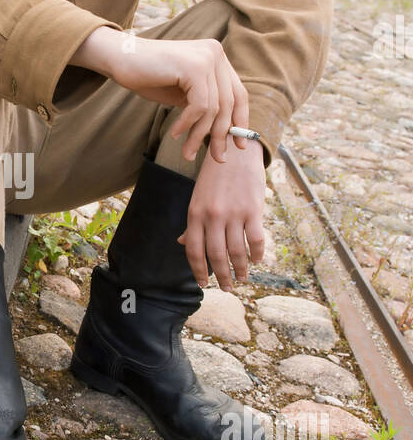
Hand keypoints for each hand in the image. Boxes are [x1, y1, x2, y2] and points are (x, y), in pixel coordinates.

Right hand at [107, 36, 250, 163]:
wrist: (120, 59)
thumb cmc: (148, 77)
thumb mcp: (183, 94)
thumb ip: (204, 105)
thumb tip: (225, 135)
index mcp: (216, 57)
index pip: (238, 93)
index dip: (240, 120)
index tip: (238, 145)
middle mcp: (216, 53)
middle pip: (229, 103)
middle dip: (221, 135)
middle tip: (217, 158)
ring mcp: (206, 58)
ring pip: (214, 108)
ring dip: (199, 135)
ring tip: (187, 152)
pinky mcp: (194, 67)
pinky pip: (200, 106)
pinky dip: (188, 124)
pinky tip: (174, 133)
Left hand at [177, 137, 265, 288]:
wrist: (235, 151)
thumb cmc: (214, 178)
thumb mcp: (198, 198)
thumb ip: (193, 223)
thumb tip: (183, 243)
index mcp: (195, 214)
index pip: (194, 251)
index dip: (198, 271)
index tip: (203, 285)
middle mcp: (213, 216)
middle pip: (216, 255)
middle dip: (221, 276)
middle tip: (226, 288)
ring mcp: (234, 213)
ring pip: (237, 251)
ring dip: (240, 269)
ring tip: (242, 278)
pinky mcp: (253, 209)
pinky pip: (256, 239)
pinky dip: (257, 254)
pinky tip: (256, 261)